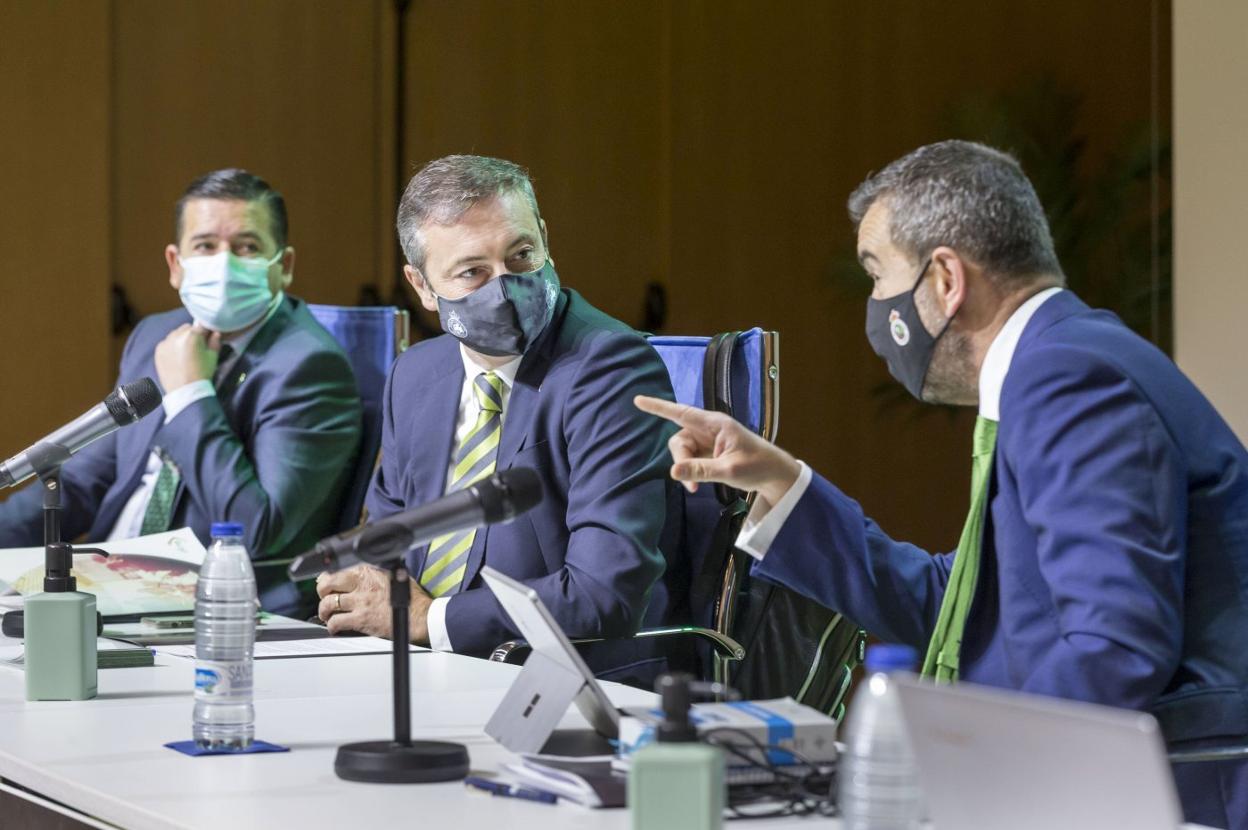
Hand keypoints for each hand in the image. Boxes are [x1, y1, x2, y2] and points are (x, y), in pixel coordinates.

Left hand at [154, 324, 219, 391]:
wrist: (185, 391)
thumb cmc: (202, 374)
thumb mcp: (212, 357)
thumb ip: (215, 342)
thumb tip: (216, 333)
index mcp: (192, 335)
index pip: (201, 325)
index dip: (206, 331)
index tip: (208, 338)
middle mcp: (176, 335)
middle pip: (187, 328)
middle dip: (192, 334)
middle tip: (197, 346)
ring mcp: (165, 343)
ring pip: (176, 334)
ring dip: (181, 339)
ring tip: (185, 352)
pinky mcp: (158, 351)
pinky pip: (167, 343)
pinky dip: (172, 346)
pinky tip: (177, 357)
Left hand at [315, 565, 432, 643]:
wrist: (418, 616)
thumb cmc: (410, 598)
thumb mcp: (392, 574)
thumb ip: (374, 572)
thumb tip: (362, 572)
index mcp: (369, 571)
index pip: (338, 569)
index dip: (328, 576)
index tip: (327, 581)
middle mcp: (362, 584)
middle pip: (328, 583)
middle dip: (322, 591)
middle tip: (324, 597)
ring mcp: (360, 602)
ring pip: (328, 604)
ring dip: (324, 611)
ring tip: (327, 614)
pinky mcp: (360, 619)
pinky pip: (336, 622)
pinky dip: (332, 626)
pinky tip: (335, 628)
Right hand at [634, 395, 800, 507]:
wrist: (774, 475)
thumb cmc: (757, 466)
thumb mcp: (729, 470)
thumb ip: (700, 470)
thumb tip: (673, 471)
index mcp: (715, 424)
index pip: (681, 412)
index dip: (658, 407)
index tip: (638, 400)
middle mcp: (709, 429)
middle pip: (679, 439)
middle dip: (680, 460)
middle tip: (691, 484)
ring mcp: (708, 441)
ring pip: (683, 452)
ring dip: (685, 469)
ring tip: (696, 487)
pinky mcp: (709, 453)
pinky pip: (690, 459)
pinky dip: (690, 472)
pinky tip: (698, 484)